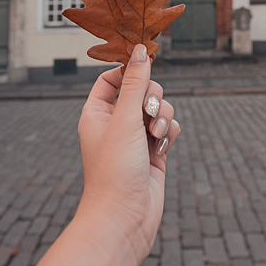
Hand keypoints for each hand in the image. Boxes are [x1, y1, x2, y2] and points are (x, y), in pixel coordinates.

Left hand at [76, 44, 179, 263]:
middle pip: (142, 90)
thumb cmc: (115, 169)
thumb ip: (135, 82)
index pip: (112, 78)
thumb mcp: (124, 118)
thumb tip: (140, 50)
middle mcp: (115, 123)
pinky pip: (168, 128)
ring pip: (159, 109)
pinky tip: (161, 149)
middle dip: (153, 99)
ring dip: (163, 118)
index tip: (145, 67)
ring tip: (155, 137)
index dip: (129, 72)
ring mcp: (135, 138)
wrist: (125, 215)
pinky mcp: (154, 151)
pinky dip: (168, 135)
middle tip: (148, 113)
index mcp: (96, 113)